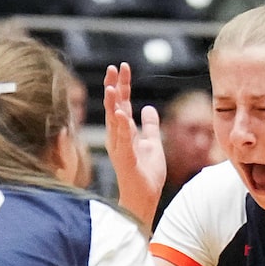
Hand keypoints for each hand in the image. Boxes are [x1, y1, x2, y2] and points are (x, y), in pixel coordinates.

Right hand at [103, 62, 165, 213]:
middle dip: (113, 87)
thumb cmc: (146, 173)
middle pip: (114, 107)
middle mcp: (118, 137)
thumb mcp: (152, 143)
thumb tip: (148, 108)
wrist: (145, 198)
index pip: (122, 103)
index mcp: (125, 132)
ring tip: (112, 86)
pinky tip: (121, 113)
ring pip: (114, 121)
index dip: (122, 85)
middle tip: (113, 68)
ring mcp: (120, 148)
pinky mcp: (125, 159)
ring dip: (113, 103)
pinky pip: (123, 140)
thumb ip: (150, 126)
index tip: (122, 67)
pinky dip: (122, 126)